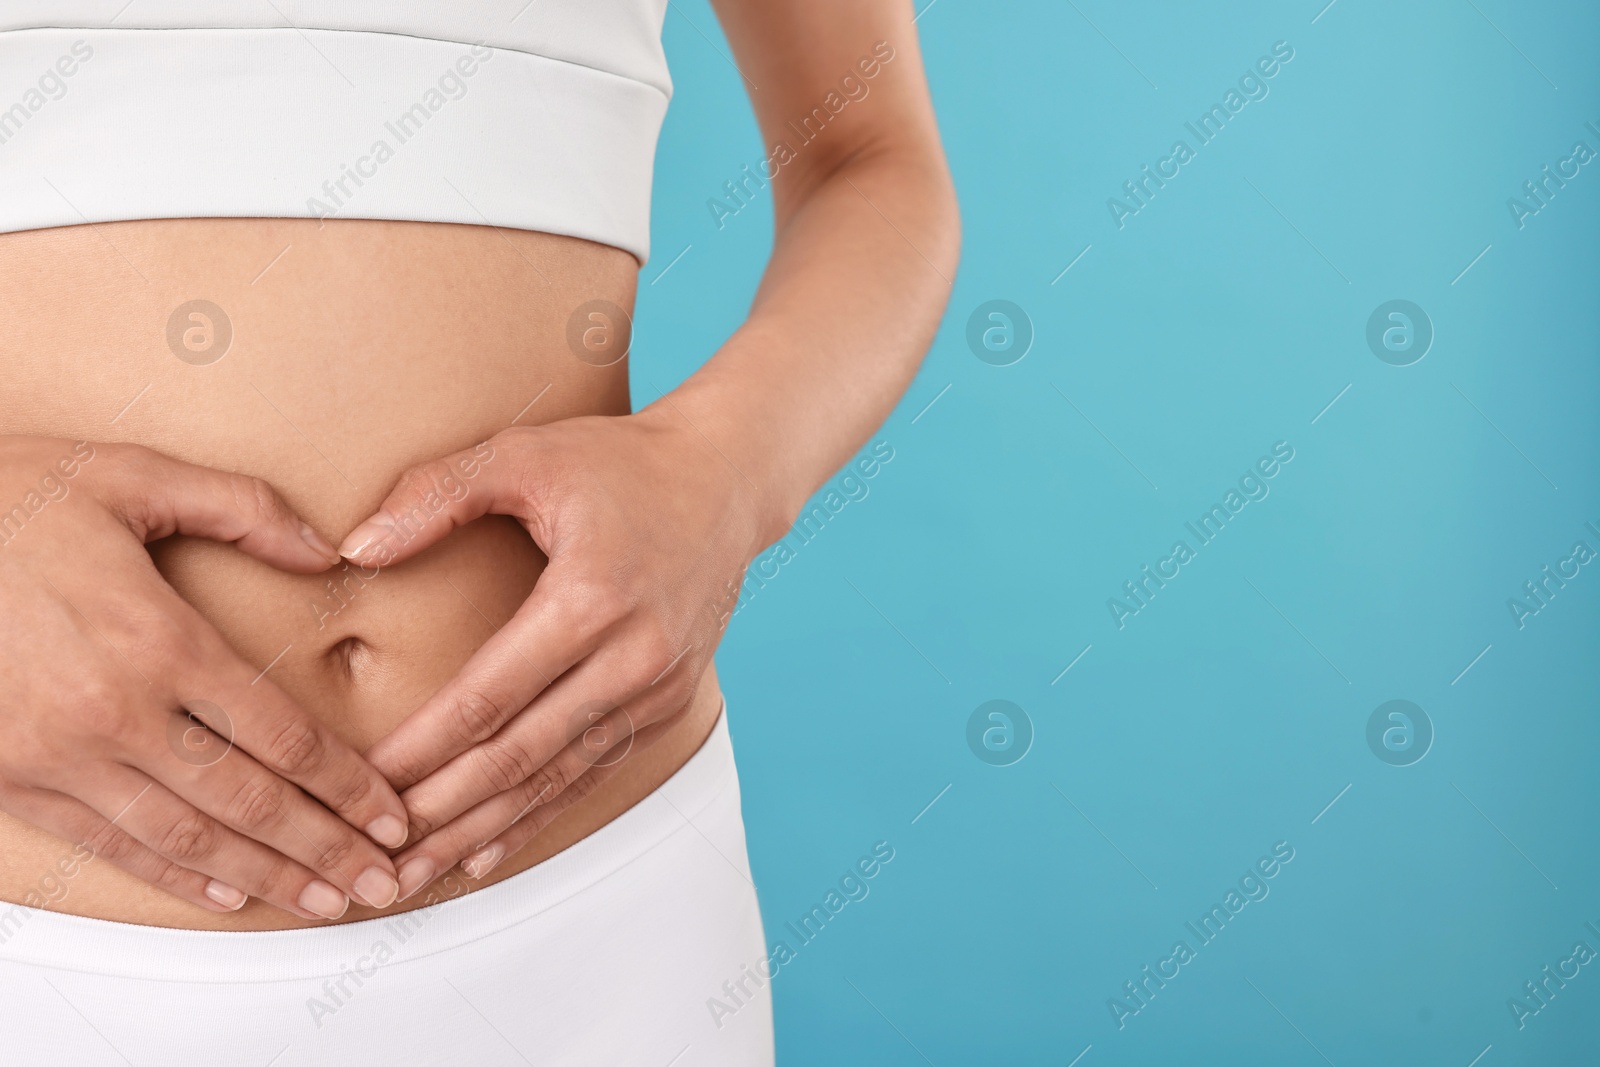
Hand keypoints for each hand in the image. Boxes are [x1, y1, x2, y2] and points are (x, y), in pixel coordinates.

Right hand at [0, 437, 409, 919]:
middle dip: (327, 848)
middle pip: (249, 801)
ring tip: (324, 903)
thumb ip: (243, 509)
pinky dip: (172, 876)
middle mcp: (115, 710)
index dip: (349, 786)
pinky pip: (107, 844)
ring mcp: (59, 754)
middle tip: (382, 883)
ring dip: (264, 879)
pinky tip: (224, 893)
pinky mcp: (10, 779)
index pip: (283, 736)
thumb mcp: (133, 475)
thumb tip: (328, 547)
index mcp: (159, 639)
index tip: (391, 814)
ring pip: (185, 839)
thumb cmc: (5, 498)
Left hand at [348, 411, 761, 898]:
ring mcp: (657, 685)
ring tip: (413, 876)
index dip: (423, 748)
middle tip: (375, 858)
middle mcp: (632, 655)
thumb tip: (355, 549)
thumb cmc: (620, 461)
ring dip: (482, 830)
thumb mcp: (525, 454)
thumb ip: (436, 494)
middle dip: (442, 813)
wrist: (727, 480)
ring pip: (556, 777)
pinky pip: (592, 770)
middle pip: (521, 755)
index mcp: (591, 597)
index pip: (490, 694)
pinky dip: (536, 816)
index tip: (362, 782)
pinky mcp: (668, 700)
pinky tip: (484, 852)